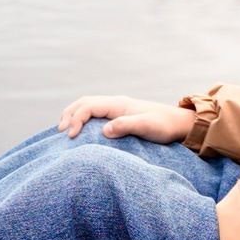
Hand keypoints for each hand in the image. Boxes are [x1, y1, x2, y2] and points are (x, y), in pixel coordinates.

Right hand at [59, 95, 192, 144]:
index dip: (76, 119)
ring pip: (88, 106)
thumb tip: (105, 130)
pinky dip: (83, 119)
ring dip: (74, 115)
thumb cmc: (164, 126)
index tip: (71, 136)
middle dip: (69, 114)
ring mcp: (117, 108)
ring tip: (65, 130)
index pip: (88, 106)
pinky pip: (95, 114)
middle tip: (60, 131)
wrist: (178, 124)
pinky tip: (81, 131)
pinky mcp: (119, 116)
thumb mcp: (147, 126)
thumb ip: (126, 126)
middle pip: (84, 102)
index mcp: (118, 104)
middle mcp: (115, 103)